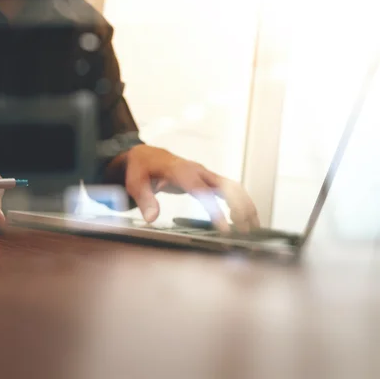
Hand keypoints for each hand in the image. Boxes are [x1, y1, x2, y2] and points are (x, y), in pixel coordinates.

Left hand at [122, 145, 259, 231]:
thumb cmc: (141, 169)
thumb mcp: (136, 183)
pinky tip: (245, 220)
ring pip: (233, 187)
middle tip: (243, 232)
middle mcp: (197, 171)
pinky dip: (241, 203)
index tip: (224, 228)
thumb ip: (144, 200)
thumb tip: (151, 218)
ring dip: (246, 206)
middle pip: (226, 187)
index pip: (202, 191)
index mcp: (180, 171)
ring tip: (252, 228)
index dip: (215, 210)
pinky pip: (230, 190)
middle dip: (239, 208)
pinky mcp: (208, 180)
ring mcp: (205, 174)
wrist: (147, 156)